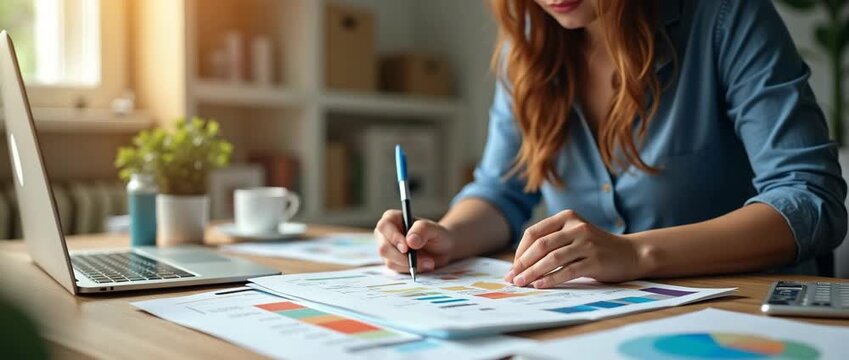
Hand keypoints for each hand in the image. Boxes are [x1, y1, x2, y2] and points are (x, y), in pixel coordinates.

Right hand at [374, 210, 454, 272]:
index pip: (384, 226)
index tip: (406, 248)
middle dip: (404, 257)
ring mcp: (387, 249)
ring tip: (429, 262)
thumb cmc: (436, 235)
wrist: (441, 250)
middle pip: (384, 248)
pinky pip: (397, 269)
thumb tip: (410, 240)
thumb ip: (423, 230)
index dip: (393, 237)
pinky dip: (411, 269)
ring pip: (390, 261)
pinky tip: (424, 265)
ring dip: (411, 264)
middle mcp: (385, 233)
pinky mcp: (392, 262)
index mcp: (392, 218)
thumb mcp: (434, 229)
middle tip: (426, 260)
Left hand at [504, 210, 647, 287]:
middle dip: (523, 263)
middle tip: (512, 278)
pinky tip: (540, 285)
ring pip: (552, 258)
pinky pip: (568, 270)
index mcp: (567, 217)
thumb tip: (520, 263)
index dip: (520, 251)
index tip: (512, 267)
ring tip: (522, 283)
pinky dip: (551, 279)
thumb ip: (551, 241)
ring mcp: (586, 243)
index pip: (534, 233)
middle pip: (541, 245)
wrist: (630, 253)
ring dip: (533, 272)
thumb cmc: (595, 247)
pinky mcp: (595, 260)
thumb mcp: (573, 235)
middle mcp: (576, 227)